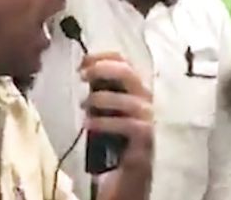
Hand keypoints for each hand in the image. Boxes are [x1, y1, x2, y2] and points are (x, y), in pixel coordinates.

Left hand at [80, 53, 153, 170]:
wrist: (127, 174)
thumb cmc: (115, 140)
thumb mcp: (106, 110)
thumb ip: (100, 92)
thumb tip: (84, 71)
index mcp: (136, 89)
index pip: (124, 61)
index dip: (102, 56)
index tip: (82, 62)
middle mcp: (146, 100)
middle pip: (129, 73)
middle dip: (103, 69)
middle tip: (82, 75)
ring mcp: (149, 120)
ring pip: (130, 100)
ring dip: (102, 98)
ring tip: (83, 104)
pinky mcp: (146, 140)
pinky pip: (128, 125)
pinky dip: (105, 122)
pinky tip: (89, 123)